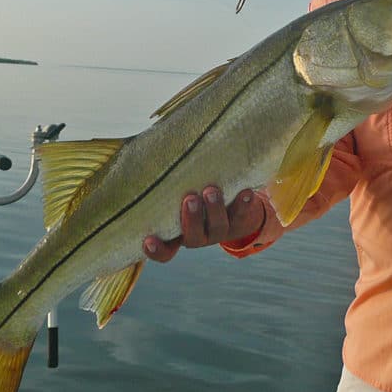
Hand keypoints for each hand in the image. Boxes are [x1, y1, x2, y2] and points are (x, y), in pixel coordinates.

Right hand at [142, 186, 265, 262]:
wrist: (235, 205)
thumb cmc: (193, 191)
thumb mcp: (176, 190)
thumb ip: (162, 178)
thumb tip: (145, 141)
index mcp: (177, 233)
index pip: (164, 251)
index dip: (155, 249)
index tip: (147, 239)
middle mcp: (198, 236)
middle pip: (192, 237)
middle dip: (191, 219)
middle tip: (189, 199)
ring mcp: (219, 231)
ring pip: (217, 228)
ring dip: (214, 209)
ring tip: (211, 190)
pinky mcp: (240, 222)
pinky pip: (242, 216)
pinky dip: (244, 204)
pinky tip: (246, 192)